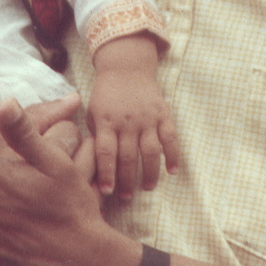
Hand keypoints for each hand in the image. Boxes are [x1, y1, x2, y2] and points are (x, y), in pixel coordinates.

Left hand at [87, 35, 179, 197]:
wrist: (127, 67)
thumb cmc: (106, 94)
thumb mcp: (92, 112)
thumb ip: (95, 136)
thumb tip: (94, 164)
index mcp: (106, 122)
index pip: (105, 153)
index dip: (106, 174)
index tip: (106, 191)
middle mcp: (127, 122)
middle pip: (128, 157)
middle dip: (126, 181)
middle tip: (126, 197)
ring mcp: (147, 119)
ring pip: (150, 152)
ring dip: (149, 173)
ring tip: (146, 188)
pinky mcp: (163, 115)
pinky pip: (170, 138)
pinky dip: (173, 155)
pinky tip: (172, 171)